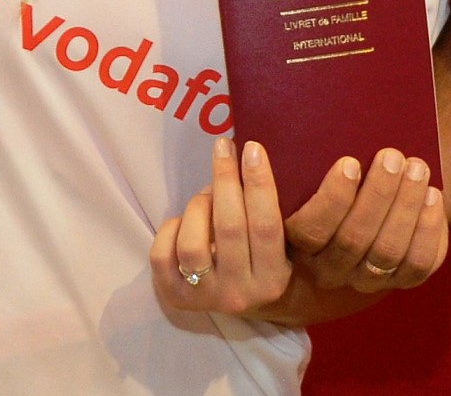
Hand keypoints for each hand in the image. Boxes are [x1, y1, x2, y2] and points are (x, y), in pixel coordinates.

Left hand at [151, 138, 295, 318]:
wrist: (241, 303)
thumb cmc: (266, 259)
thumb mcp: (286, 245)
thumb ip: (288, 211)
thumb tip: (289, 159)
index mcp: (273, 278)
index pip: (267, 226)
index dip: (259, 184)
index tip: (252, 148)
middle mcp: (240, 294)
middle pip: (229, 229)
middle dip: (225, 179)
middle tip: (223, 147)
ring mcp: (205, 297)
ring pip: (191, 244)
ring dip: (198, 206)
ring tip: (206, 196)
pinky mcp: (175, 297)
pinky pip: (162, 256)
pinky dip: (170, 229)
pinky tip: (184, 222)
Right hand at [283, 147, 448, 293]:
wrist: (377, 195)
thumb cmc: (345, 174)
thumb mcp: (318, 169)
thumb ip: (312, 159)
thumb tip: (293, 122)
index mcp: (299, 243)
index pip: (310, 232)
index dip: (331, 199)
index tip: (349, 162)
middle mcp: (331, 269)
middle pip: (353, 240)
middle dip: (377, 194)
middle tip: (392, 156)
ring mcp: (367, 278)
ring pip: (387, 252)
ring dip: (406, 206)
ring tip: (417, 168)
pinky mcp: (402, 279)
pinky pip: (418, 264)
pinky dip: (428, 229)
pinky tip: (434, 196)